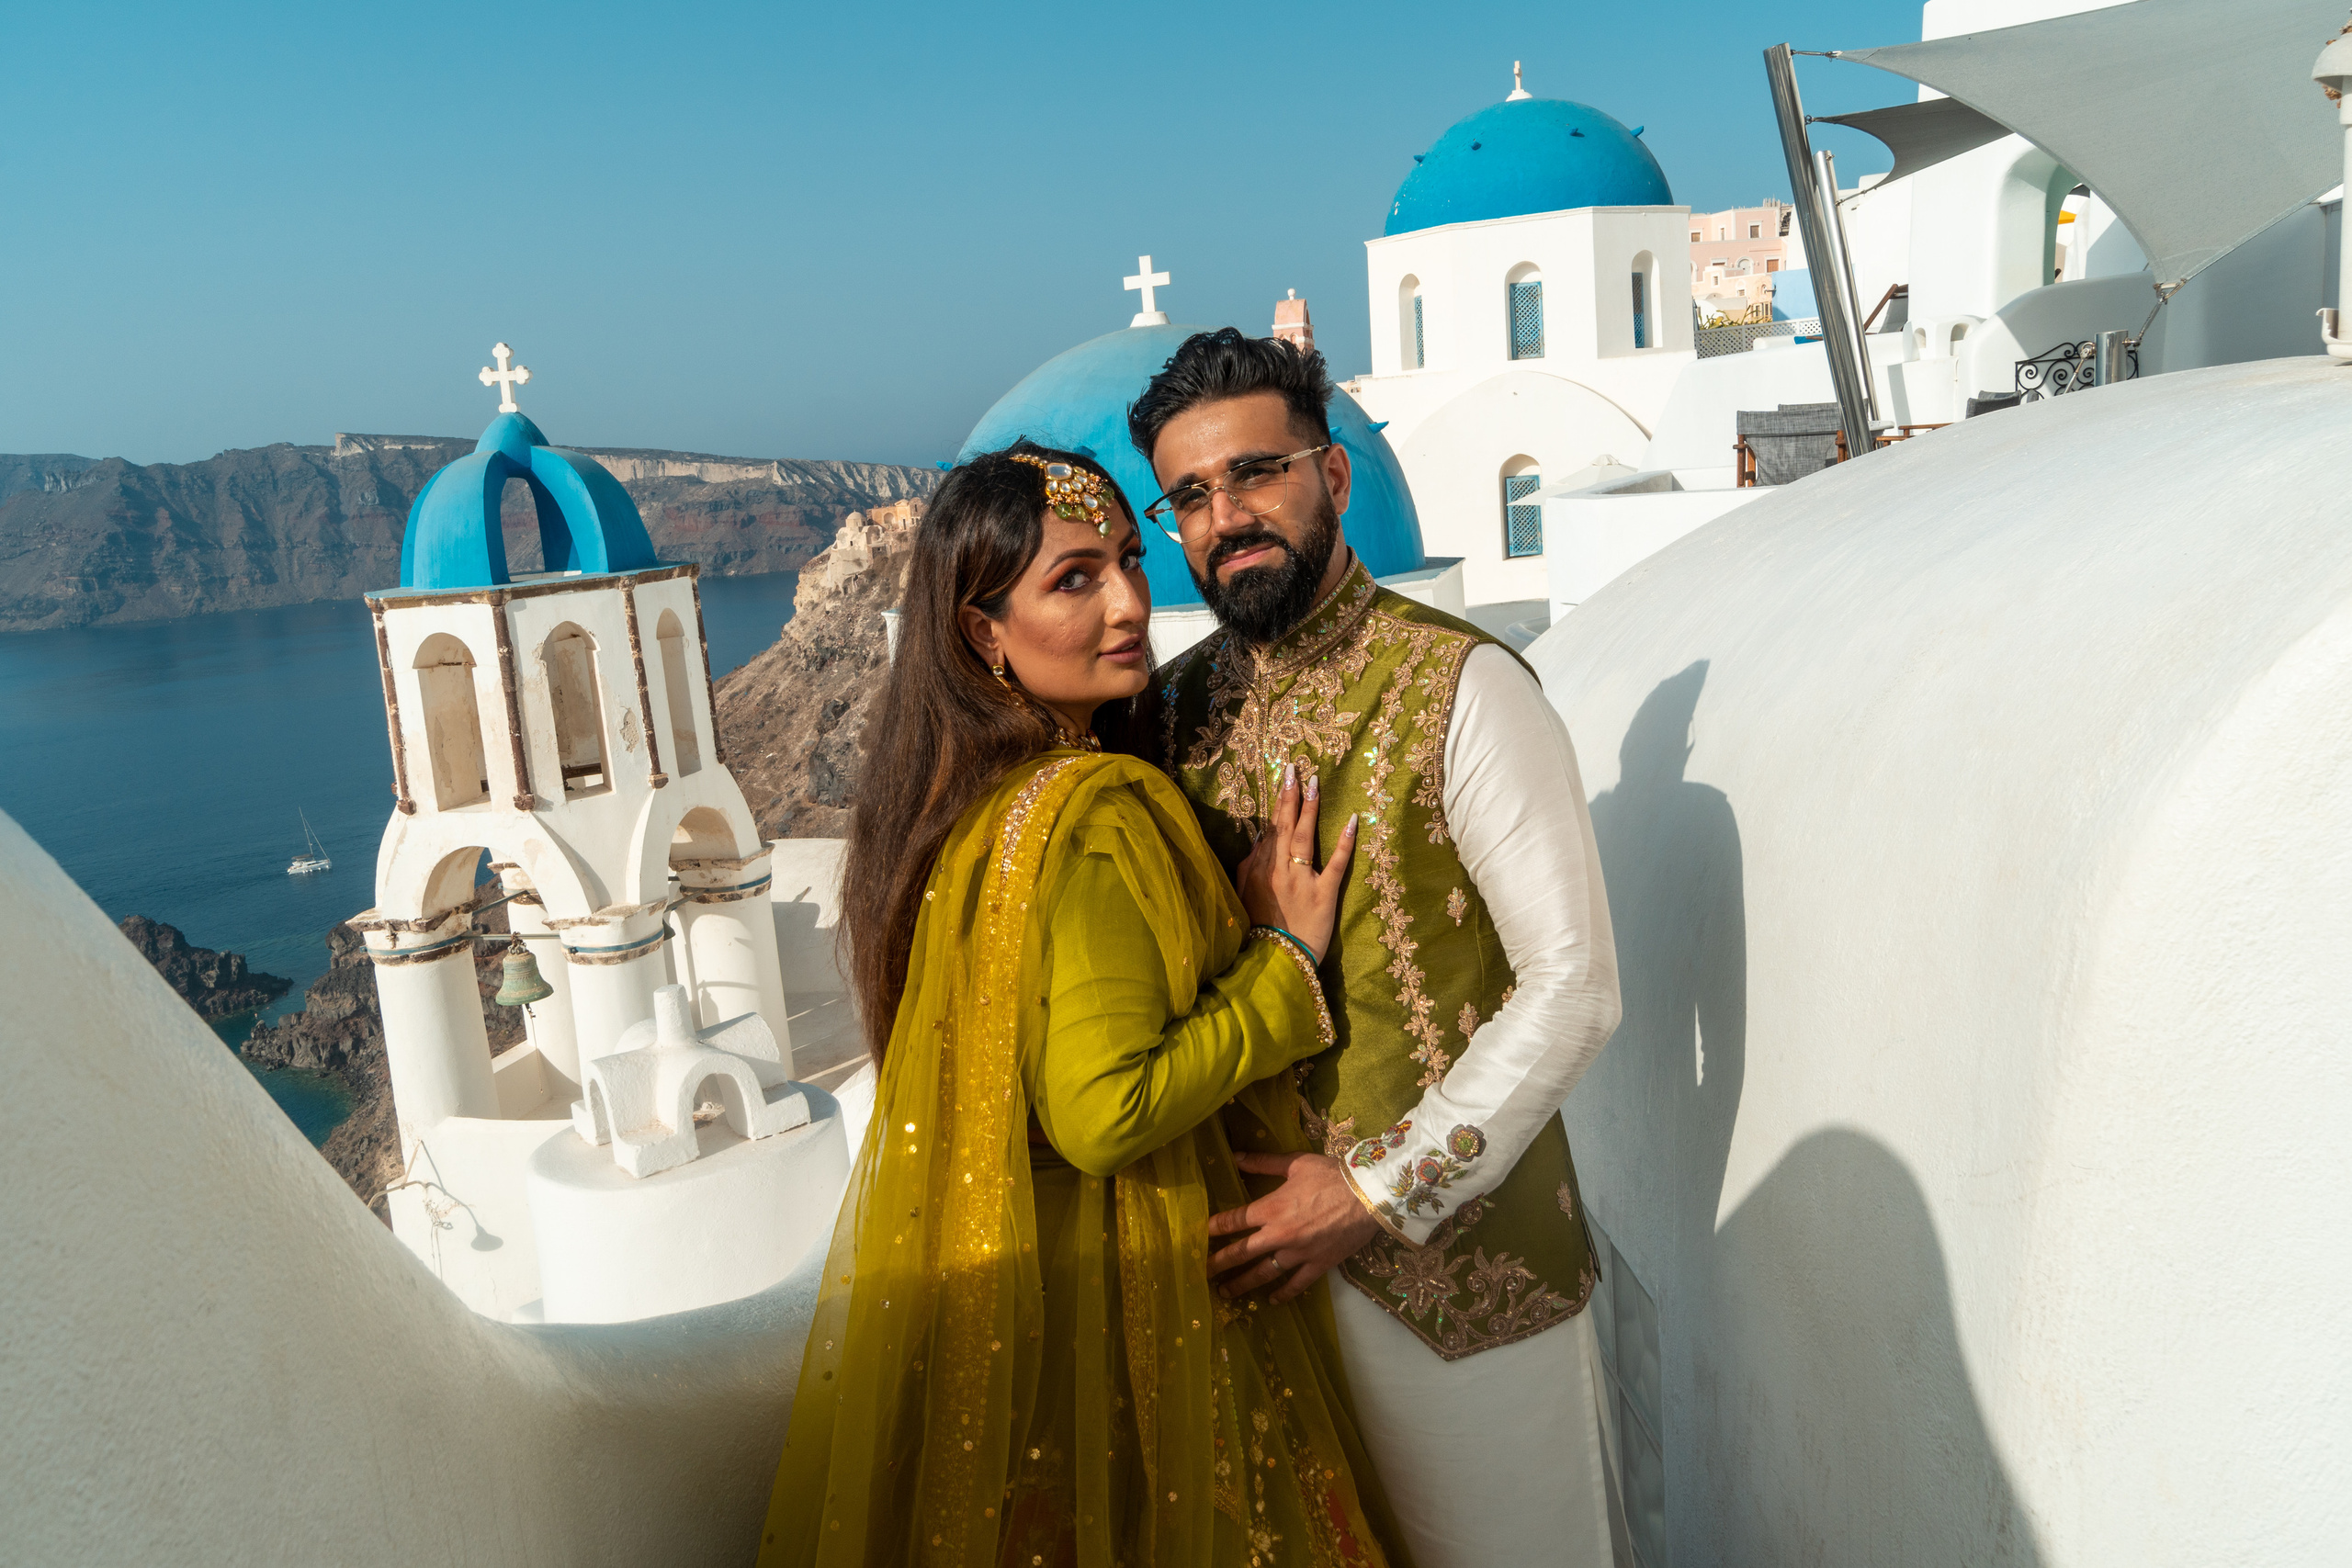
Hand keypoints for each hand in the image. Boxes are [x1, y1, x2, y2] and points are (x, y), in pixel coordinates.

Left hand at [1206, 1151, 1381, 1303]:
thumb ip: (1263, 1162)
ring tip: (1226, 1292)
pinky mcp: (1318, 1265)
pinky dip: (1283, 1294)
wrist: (1369, 1195)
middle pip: (1241, 1252)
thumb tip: (1236, 1156)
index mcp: (1271, 1208)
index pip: (1233, 1220)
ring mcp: (1298, 1253)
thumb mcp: (1295, 1164)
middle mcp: (1279, 1235)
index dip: (1213, 1228)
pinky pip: (1296, 1284)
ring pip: (1263, 1274)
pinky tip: (1271, 1301)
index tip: (1199, 1236)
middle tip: (1201, 1272)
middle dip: (1219, 1263)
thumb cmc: (1332, 1175)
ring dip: (1242, 1284)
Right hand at [1234, 763, 1356, 962]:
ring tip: (1314, 783)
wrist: (1274, 962)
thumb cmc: (1259, 931)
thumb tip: (1257, 844)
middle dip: (1291, 795)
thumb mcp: (1243, 898)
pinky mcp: (1323, 895)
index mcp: (1257, 871)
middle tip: (1296, 768)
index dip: (1278, 803)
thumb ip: (1247, 869)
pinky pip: (1336, 865)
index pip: (1270, 830)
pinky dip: (1344, 843)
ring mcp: (1301, 881)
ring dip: (1310, 809)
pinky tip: (1352, 821)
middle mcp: (1277, 870)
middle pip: (1284, 826)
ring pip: (1305, 838)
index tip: (1285, 779)